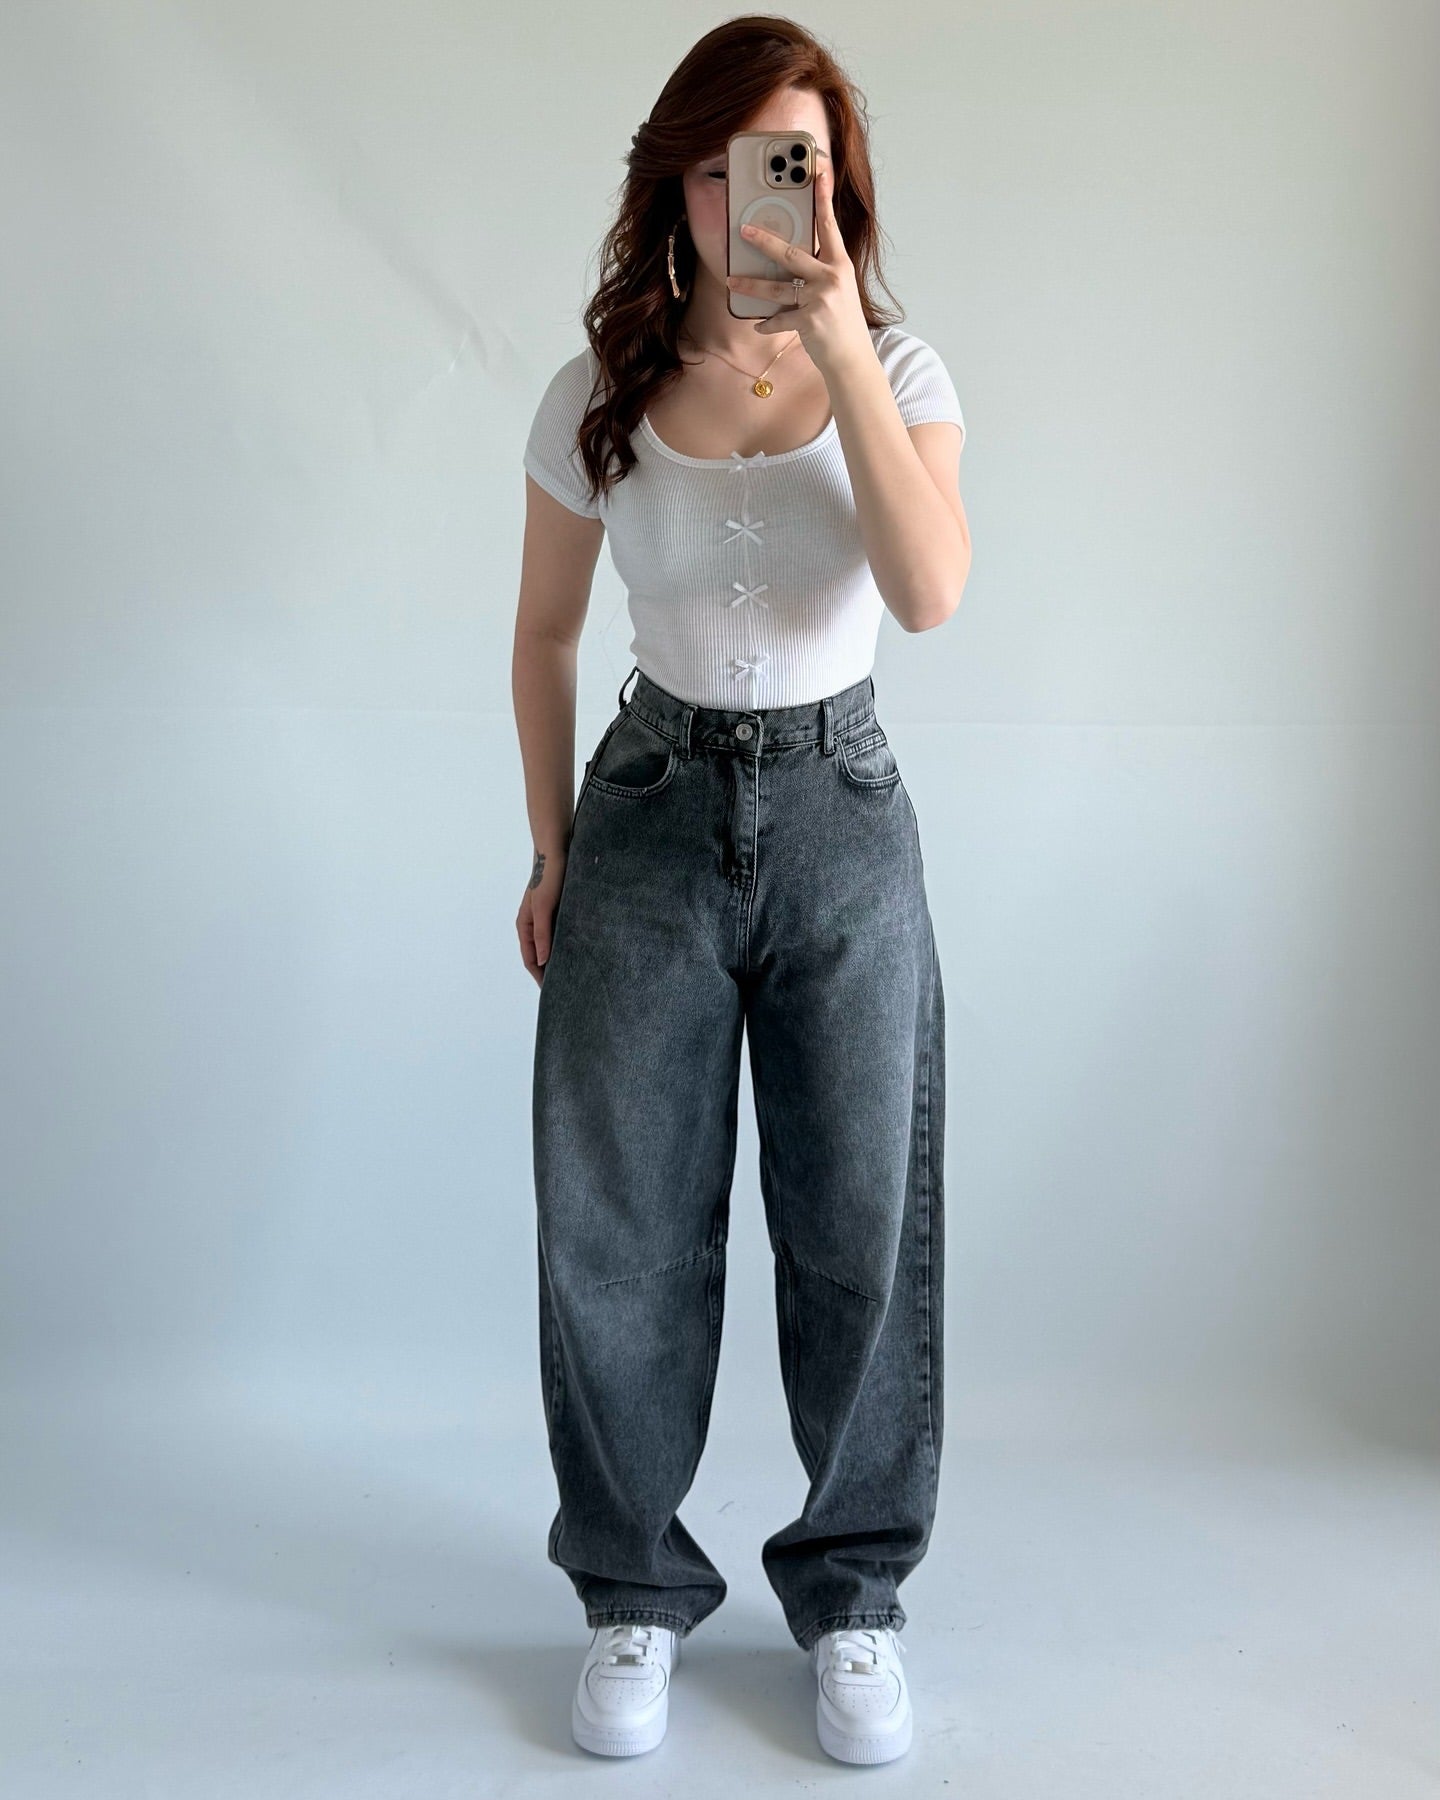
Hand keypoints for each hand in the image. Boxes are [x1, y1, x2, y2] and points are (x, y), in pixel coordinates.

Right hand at [517, 847, 566, 985]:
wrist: (557, 850)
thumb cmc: (548, 877)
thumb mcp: (544, 907)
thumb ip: (542, 933)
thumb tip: (543, 961)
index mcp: (525, 926)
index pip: (530, 959)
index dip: (539, 976)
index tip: (552, 991)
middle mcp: (533, 924)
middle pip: (540, 954)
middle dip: (549, 970)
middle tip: (567, 985)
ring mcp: (546, 917)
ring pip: (551, 944)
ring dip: (560, 957)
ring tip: (576, 971)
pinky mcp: (558, 909)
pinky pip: (561, 932)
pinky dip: (568, 943)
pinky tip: (582, 948)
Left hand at [725, 163, 872, 373]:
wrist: (853, 360)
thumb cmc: (843, 324)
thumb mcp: (839, 291)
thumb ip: (820, 273)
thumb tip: (789, 260)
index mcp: (840, 265)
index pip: (829, 226)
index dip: (823, 199)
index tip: (817, 173)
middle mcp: (831, 278)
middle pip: (791, 253)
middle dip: (764, 241)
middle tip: (743, 230)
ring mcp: (820, 299)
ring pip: (776, 287)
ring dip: (749, 285)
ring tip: (730, 280)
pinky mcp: (809, 321)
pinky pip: (779, 319)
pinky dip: (767, 323)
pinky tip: (758, 325)